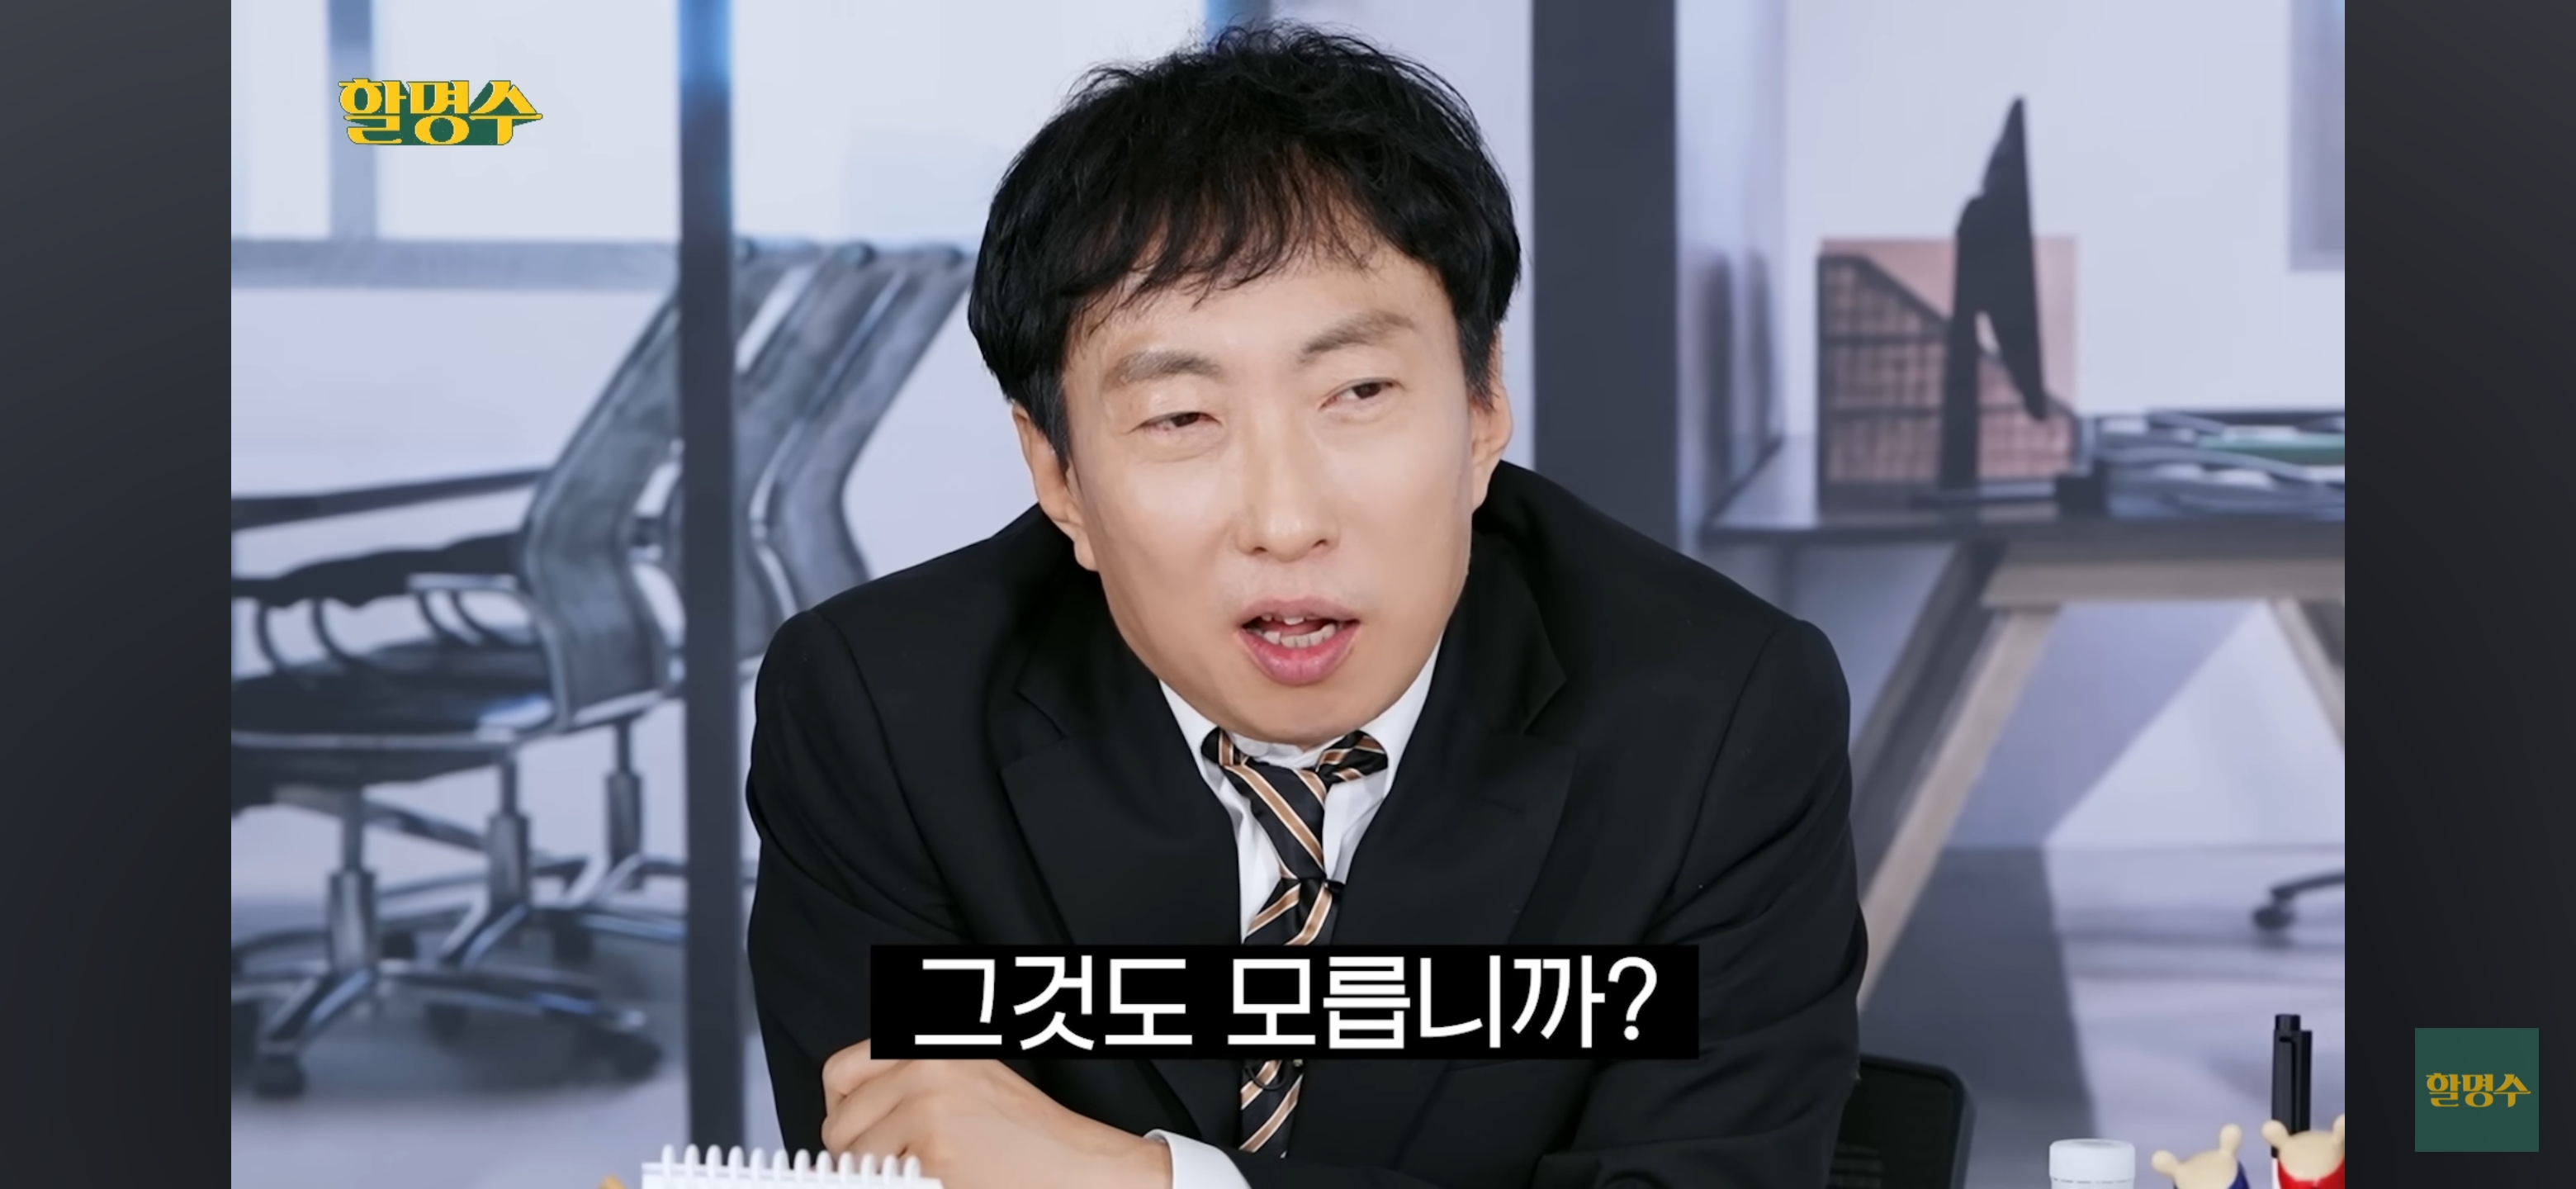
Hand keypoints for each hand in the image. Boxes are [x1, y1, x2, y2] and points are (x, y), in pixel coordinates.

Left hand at [820, 1040, 1171, 1188]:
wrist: (1075, 1166)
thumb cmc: (1028, 1133)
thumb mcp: (966, 1080)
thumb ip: (907, 1083)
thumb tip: (846, 1114)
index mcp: (930, 1046)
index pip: (839, 1072)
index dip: (841, 1110)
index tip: (854, 1130)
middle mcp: (926, 1068)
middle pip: (839, 1123)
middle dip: (856, 1152)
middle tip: (893, 1163)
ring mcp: (928, 1109)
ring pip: (854, 1159)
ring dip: (879, 1175)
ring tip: (924, 1171)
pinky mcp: (934, 1152)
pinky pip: (883, 1183)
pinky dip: (904, 1188)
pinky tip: (940, 1180)